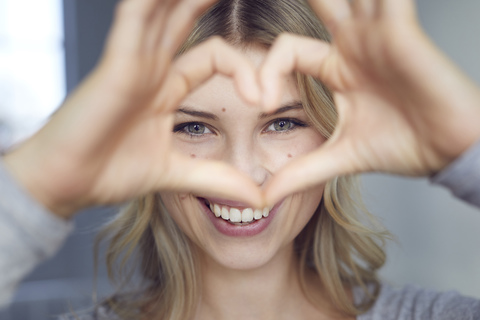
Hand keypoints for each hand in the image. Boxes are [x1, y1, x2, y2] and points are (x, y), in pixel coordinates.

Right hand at [3, 0, 262, 218]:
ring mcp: (132, 62)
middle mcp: (150, 68)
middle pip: (184, 16)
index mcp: (166, 89)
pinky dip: (150, 2)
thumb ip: (217, 178)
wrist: (67, 184)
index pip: (216, 57)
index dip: (245, 72)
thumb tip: (259, 199)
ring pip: (161, 9)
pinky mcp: (115, 65)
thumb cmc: (109, 173)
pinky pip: (135, 20)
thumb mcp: (176, 173)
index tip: (261, 103)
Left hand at [260, 0, 479, 204]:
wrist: (448, 150)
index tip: (262, 103)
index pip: (286, 51)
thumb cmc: (401, 146)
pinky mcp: (401, 29)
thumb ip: (300, 172)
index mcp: (337, 68)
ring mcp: (378, 32)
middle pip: (318, 1)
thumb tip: (262, 198)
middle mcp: (355, 43)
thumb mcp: (339, 157)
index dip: (267, 72)